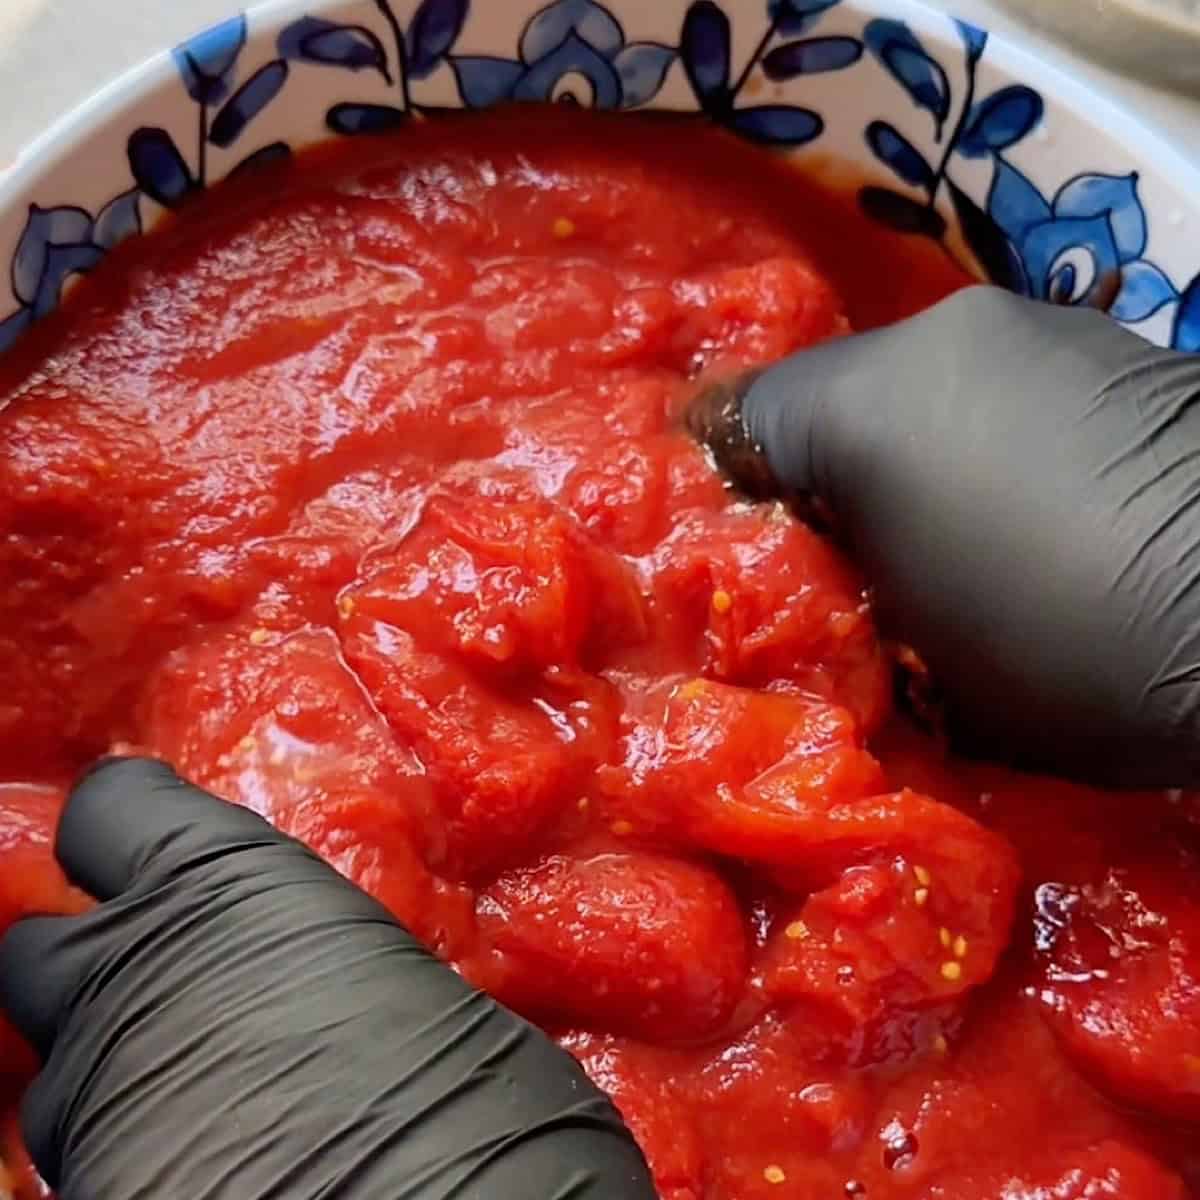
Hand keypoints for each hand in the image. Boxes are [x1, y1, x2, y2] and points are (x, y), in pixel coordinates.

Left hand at [0, 758, 653, 1198]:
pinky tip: (199, 1159)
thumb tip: (319, 962)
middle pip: (40, 943)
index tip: (166, 857)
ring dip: (110, 1067)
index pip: (110, 808)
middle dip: (92, 961)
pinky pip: (79, 1155)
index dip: (130, 831)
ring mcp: (86, 1092)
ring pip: (56, 1064)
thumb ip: (310, 941)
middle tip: (173, 990)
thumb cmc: (448, 1068)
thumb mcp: (387, 965)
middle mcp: (123, 972)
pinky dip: (123, 1151)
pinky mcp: (76, 1187)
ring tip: (198, 1093)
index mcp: (216, 883)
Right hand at [690, 285, 1199, 787]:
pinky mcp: (1115, 348)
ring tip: (943, 544)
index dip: (718, 490)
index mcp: (869, 409)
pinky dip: (990, 441)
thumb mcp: (930, 673)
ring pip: (922, 391)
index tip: (732, 554)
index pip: (733, 422)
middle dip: (818, 480)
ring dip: (911, 457)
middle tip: (835, 566)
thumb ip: (842, 613)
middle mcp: (941, 337)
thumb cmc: (1082, 658)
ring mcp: (1037, 329)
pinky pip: (1005, 390)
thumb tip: (818, 599)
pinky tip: (1033, 509)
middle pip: (828, 402)